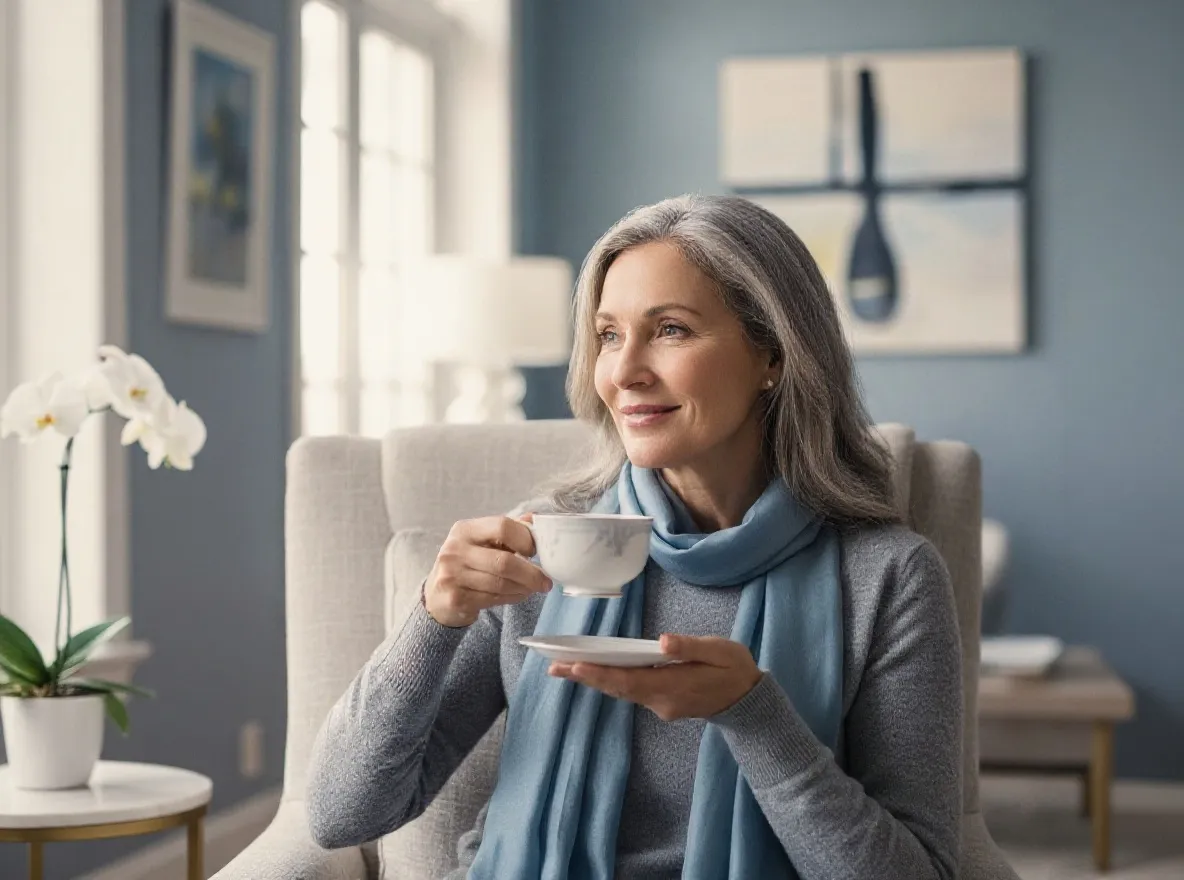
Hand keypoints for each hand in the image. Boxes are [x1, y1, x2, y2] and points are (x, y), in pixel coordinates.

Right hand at [424, 513, 551, 627]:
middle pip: (504, 561)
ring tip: (533, 588)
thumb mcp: (481, 542)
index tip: (535, 551)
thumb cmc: (467, 564)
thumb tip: (535, 519)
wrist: (437, 596)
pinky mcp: (455, 599)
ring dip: (524, 588)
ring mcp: (452, 575)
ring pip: (501, 584)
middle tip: (546, 581)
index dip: (525, 539)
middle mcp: (454, 550)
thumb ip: (507, 531)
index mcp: (464, 530)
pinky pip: (493, 599)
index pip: (502, 526)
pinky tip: (518, 595)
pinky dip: (512, 598)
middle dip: (531, 574)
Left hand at [548, 634, 762, 720]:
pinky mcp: (662, 702)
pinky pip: (630, 691)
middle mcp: (661, 701)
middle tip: (553, 667)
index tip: (575, 666)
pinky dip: (610, 681)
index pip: (628, 681)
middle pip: (617, 689)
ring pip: (621, 692)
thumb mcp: (719, 651)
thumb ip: (689, 647)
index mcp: (673, 686)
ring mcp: (661, 705)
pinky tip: (595, 671)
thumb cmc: (735, 668)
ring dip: (594, 680)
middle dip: (585, 677)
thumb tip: (661, 641)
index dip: (600, 674)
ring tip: (564, 668)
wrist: (749, 700)